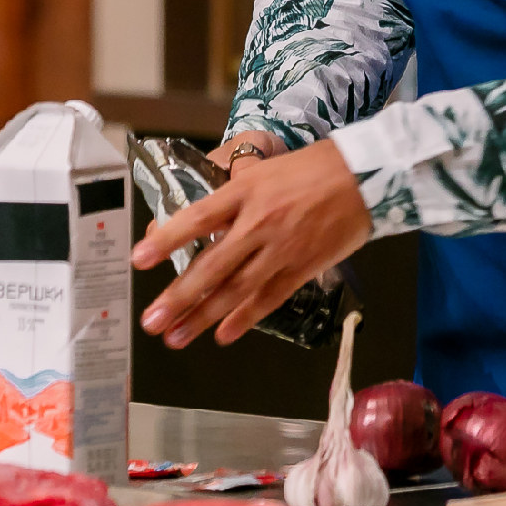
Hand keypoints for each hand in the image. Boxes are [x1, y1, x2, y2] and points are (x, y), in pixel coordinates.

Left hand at [133, 139, 371, 347]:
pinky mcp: (303, 268)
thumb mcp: (265, 170)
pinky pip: (268, 298)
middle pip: (212, 265)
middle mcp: (259, 222)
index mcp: (245, 192)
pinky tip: (223, 335)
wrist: (365, 177)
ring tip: (176, 337)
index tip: (139, 258)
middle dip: (179, 297)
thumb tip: (200, 225)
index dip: (167, 239)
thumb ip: (234, 196)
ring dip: (203, 316)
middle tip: (151, 321)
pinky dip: (245, 319)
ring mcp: (281, 249)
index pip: (197, 218)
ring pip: (236, 289)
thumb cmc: (313, 168)